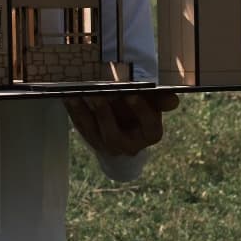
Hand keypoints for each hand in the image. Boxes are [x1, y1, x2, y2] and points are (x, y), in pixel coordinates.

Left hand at [64, 91, 178, 156]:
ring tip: (78, 94)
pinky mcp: (93, 141)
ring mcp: (109, 146)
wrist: (129, 128)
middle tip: (98, 93)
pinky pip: (82, 127)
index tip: (132, 93)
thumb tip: (173, 100)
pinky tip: (68, 97)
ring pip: (94, 132)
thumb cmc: (143, 109)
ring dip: (85, 113)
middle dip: (105, 113)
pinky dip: (74, 112)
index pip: (149, 124)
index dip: (141, 110)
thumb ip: (161, 99)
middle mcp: (130, 146)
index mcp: (152, 134)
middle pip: (115, 134)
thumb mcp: (155, 103)